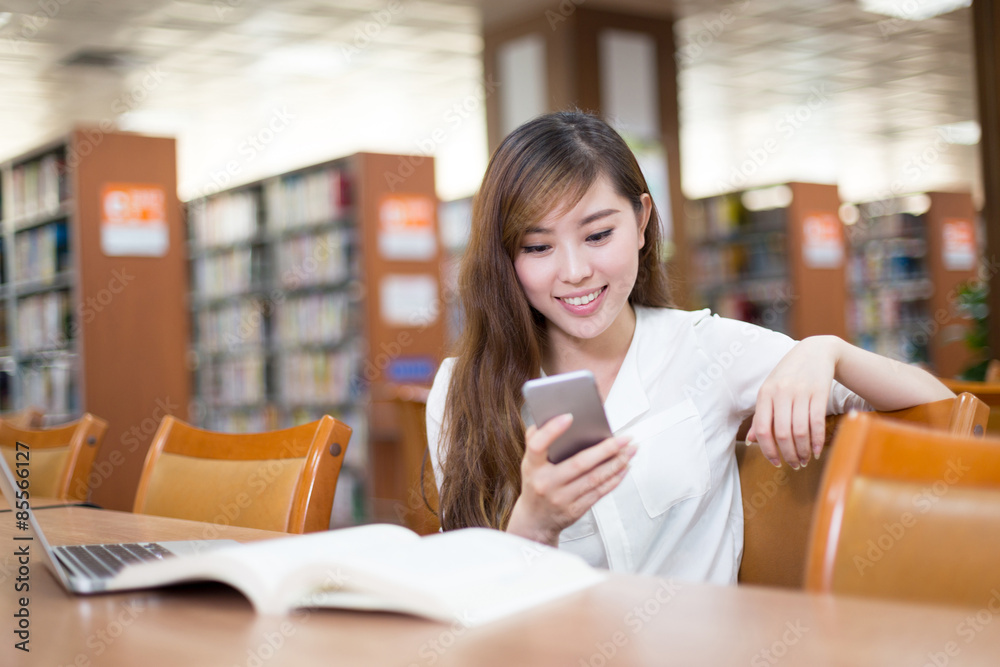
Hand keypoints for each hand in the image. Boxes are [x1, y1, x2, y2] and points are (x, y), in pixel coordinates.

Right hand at [506, 414, 635, 545]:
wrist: (535, 520)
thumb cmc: (536, 483)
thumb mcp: (529, 463)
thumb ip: (537, 441)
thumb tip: (553, 416)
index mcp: (532, 466)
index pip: (538, 445)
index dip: (552, 430)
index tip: (569, 416)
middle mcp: (546, 483)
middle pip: (579, 463)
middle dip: (605, 449)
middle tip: (624, 437)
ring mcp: (561, 498)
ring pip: (594, 478)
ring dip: (616, 463)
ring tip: (630, 450)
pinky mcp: (575, 509)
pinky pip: (599, 492)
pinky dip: (614, 478)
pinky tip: (624, 467)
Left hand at [747, 337, 839, 468]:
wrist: (815, 352)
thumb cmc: (789, 375)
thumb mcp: (770, 390)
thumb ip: (761, 415)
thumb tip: (750, 441)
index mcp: (765, 393)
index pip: (762, 429)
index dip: (768, 450)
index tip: (775, 462)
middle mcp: (781, 393)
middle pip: (781, 434)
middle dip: (788, 454)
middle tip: (794, 465)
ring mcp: (801, 392)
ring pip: (799, 431)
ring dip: (802, 451)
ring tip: (804, 460)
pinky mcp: (819, 393)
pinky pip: (817, 423)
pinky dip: (817, 441)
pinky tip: (816, 450)